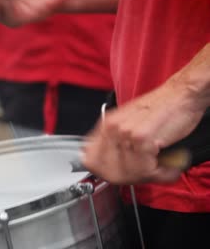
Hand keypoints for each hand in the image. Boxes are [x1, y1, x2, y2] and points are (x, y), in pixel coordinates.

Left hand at [82, 77, 206, 184]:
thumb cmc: (161, 108)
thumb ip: (117, 145)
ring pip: (129, 173)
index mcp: (105, 125)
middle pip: (109, 171)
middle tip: (145, 172)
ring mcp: (124, 133)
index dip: (103, 172)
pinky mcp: (141, 138)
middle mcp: (111, 128)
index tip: (118, 173)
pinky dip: (161, 172)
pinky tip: (167, 163)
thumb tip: (109, 168)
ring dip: (149, 175)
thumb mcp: (130, 124)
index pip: (90, 160)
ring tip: (160, 165)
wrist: (181, 94)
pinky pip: (145, 169)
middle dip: (129, 178)